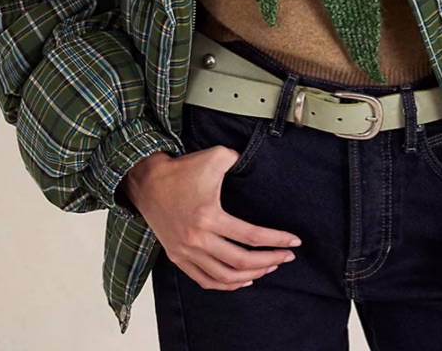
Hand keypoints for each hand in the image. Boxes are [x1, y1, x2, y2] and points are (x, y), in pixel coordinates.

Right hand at [120, 146, 301, 289]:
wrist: (147, 182)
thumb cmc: (182, 170)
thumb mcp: (215, 157)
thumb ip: (238, 160)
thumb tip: (254, 164)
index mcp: (209, 217)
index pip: (250, 236)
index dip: (276, 240)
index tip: (294, 241)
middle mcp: (198, 240)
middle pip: (240, 261)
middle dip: (269, 260)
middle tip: (287, 256)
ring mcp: (186, 252)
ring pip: (224, 277)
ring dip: (250, 275)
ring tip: (269, 266)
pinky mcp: (178, 257)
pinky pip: (205, 280)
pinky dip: (226, 284)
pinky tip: (242, 279)